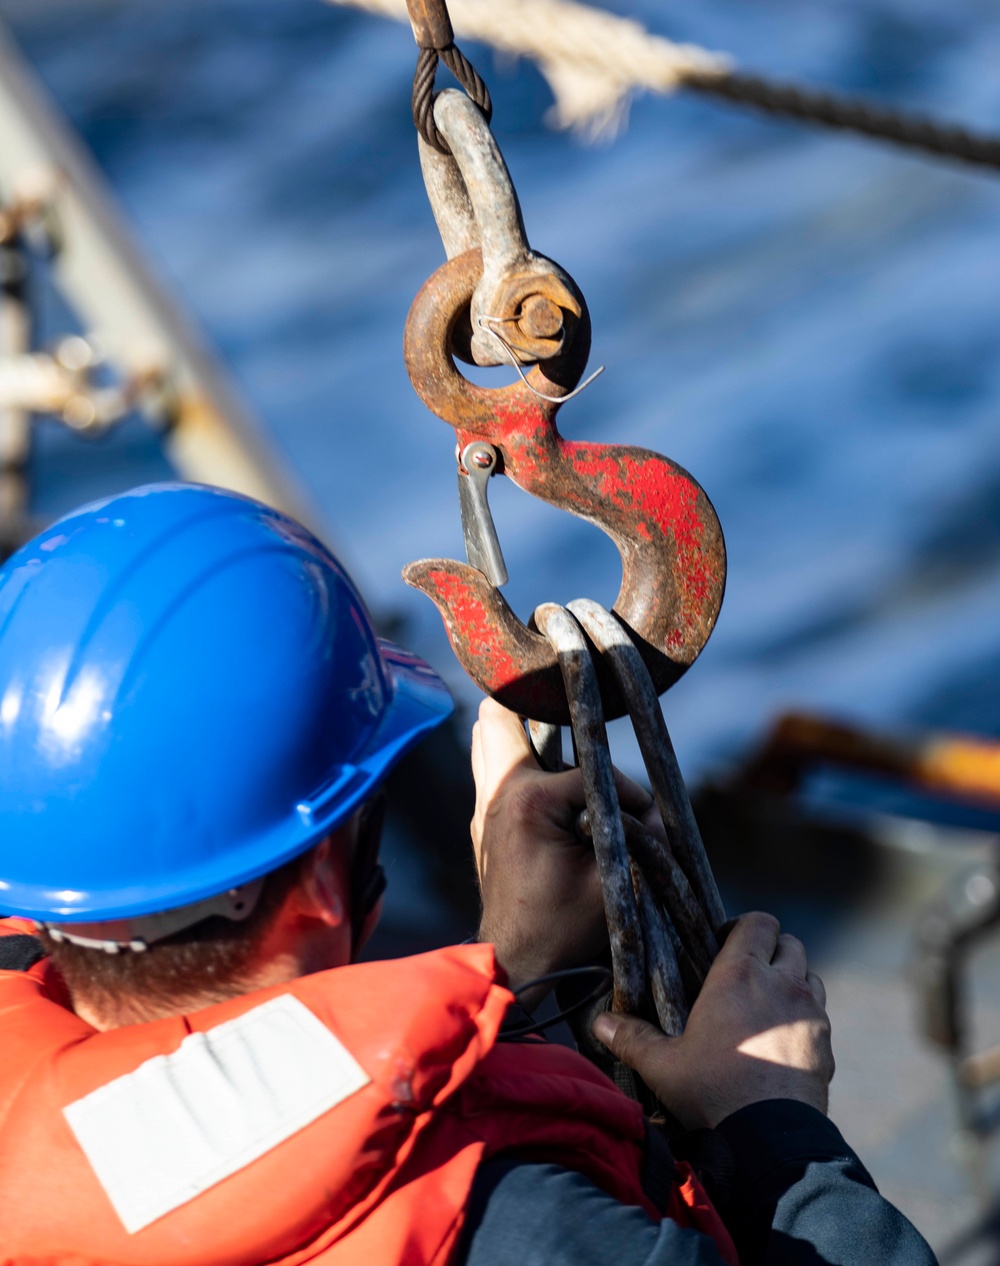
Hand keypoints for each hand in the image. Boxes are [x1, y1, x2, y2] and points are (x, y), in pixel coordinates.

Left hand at [471, 697, 653, 1005]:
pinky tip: (540, 759)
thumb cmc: (562, 926)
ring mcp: (484, 803)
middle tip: (572, 707)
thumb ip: (640, 837)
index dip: (625, 791)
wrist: (515, 960)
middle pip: (501, 715)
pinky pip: (491, 764)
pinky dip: (513, 754)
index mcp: (530, 800)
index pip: (590, 770)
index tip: (644, 819)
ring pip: (488, 734)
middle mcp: (499, 792)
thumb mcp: (613, 881)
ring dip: (521, 728)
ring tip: (555, 724)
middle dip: (540, 708)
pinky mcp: (484, 817)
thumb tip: (656, 811)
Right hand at [593, 912, 833, 1128]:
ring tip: (767, 1006)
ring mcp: (810, 1015)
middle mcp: (782, 985)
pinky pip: (820, 1018)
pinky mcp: (827, 1046)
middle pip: (790, 944)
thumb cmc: (713, 1092)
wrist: (771, 1139)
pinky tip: (783, 1043)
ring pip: (810, 977)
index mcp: (741, 975)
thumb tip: (599, 1024)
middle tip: (746, 974)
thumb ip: (632, 1038)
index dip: (743, 926)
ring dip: (792, 983)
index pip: (758, 922)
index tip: (723, 945)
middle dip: (771, 951)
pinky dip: (804, 1020)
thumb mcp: (663, 1065)